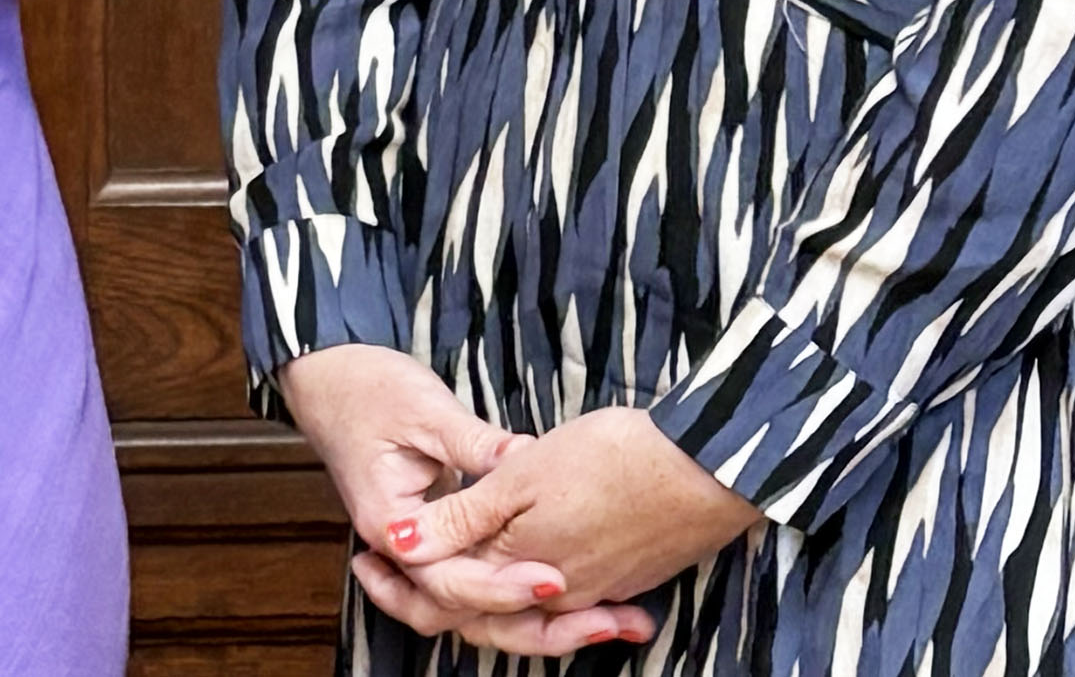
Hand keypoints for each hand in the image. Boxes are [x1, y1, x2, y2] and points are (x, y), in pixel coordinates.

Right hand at [275, 348, 653, 657]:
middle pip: (461, 616)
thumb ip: (477, 445)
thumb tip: (530, 460)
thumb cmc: (366, 388)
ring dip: (527, 624)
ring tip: (596, 624)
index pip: (450, 580)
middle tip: (597, 622)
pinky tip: (558, 600)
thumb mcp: (426, 410)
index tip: (554, 578)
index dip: (503, 585)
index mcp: (391, 525)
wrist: (327, 377)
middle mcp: (400, 551)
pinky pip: (470, 584)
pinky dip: (511, 599)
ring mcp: (414, 550)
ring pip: (467, 613)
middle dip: (530, 627)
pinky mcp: (431, 540)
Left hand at [383, 406, 755, 644]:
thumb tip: (399, 545)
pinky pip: (569, 600)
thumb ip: (460, 518)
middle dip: (436, 602)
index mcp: (519, 565)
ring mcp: (596, 588)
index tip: (368, 563)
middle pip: (484, 616)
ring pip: (525, 610)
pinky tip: (527, 572)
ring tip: (442, 572)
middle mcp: (556, 591)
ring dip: (486, 600)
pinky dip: (538, 594)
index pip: (449, 595)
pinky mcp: (624, 576)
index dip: (403, 581)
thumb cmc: (613, 458)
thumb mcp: (519, 476)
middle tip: (385, 578)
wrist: (706, 465)